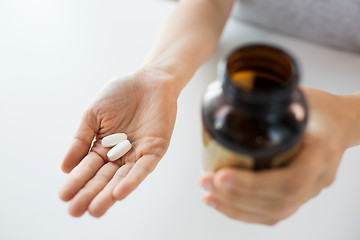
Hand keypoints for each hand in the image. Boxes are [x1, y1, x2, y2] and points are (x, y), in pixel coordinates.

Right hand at [59, 68, 177, 216]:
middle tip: (75, 211)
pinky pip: (143, 168)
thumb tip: (64, 167)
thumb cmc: (119, 94)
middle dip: (90, 194)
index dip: (76, 181)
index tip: (63, 195)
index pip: (88, 168)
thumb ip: (81, 139)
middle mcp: (119, 154)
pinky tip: (119, 193)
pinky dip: (132, 180)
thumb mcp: (93, 115)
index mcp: (103, 146)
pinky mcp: (154, 150)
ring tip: (95, 210)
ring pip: (122, 178)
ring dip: (109, 194)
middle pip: (103, 178)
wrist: (148, 80)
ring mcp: (137, 154)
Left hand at [199, 87, 352, 224]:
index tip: (221, 175)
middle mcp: (318, 178)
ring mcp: (310, 190)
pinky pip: (274, 212)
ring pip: (274, 212)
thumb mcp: (297, 98)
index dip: (253, 182)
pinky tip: (224, 204)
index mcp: (321, 153)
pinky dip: (246, 212)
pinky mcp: (300, 194)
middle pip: (277, 201)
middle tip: (206, 183)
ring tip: (209, 197)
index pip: (290, 179)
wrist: (341, 122)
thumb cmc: (320, 108)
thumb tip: (228, 104)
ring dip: (236, 208)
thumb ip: (269, 104)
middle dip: (235, 196)